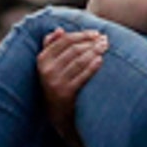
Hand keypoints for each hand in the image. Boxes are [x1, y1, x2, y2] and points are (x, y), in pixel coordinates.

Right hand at [38, 27, 105, 146]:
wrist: (58, 117)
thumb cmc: (56, 85)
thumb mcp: (48, 67)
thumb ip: (50, 46)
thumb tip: (59, 30)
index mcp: (41, 60)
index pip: (64, 41)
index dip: (81, 35)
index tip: (96, 33)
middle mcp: (46, 70)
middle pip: (73, 49)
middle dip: (90, 42)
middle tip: (105, 40)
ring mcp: (55, 82)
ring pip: (78, 60)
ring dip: (94, 51)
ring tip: (105, 47)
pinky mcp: (65, 93)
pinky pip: (81, 76)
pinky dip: (92, 67)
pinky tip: (101, 61)